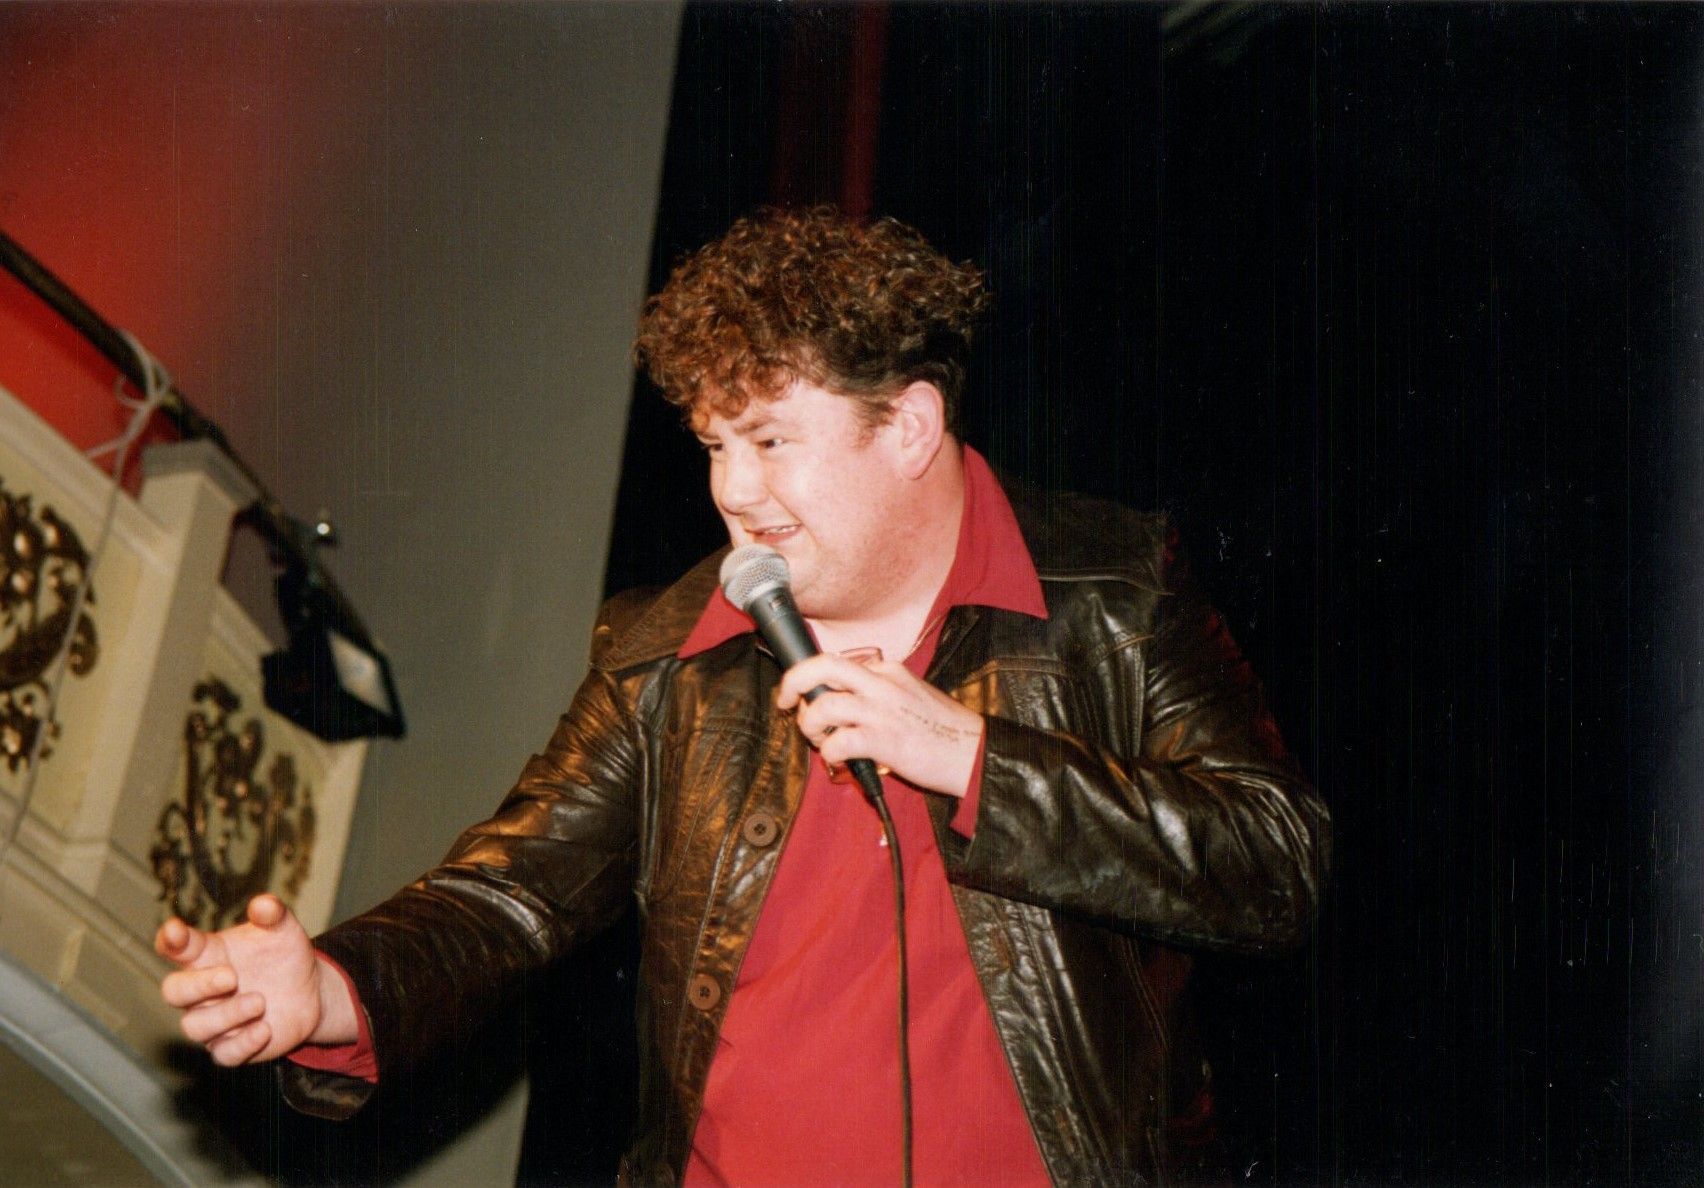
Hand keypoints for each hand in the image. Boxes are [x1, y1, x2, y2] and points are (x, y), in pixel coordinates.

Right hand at [155, 894, 355, 1065]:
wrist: (311, 990)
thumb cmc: (284, 955)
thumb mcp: (283, 929)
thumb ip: (273, 914)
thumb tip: (264, 903)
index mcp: (208, 955)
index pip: (176, 947)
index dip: (171, 940)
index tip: (175, 931)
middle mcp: (202, 991)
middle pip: (173, 991)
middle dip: (198, 986)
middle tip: (232, 977)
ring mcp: (215, 1021)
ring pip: (195, 1026)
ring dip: (227, 1015)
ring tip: (261, 1001)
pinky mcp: (232, 1047)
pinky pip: (224, 1054)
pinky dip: (242, 1043)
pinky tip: (264, 1029)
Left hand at [776, 652, 984, 796]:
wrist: (974, 753)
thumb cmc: (943, 731)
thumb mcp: (910, 695)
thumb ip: (878, 693)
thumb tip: (843, 704)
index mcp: (888, 670)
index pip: (837, 662)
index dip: (810, 678)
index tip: (802, 694)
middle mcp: (882, 683)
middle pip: (823, 666)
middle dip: (793, 681)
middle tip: (784, 702)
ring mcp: (882, 710)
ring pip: (824, 704)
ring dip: (810, 724)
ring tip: (820, 740)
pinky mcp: (885, 740)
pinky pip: (839, 741)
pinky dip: (829, 752)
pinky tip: (837, 758)